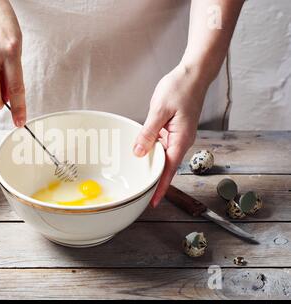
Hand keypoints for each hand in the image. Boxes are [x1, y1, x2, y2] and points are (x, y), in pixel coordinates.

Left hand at [133, 63, 210, 206]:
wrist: (193, 74)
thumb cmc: (180, 89)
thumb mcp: (159, 110)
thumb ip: (148, 133)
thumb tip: (138, 152)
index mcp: (181, 140)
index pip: (169, 170)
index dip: (160, 187)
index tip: (152, 201)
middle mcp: (181, 141)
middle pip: (166, 166)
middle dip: (154, 180)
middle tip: (139, 190)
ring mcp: (179, 136)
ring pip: (163, 155)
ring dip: (152, 164)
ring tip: (138, 174)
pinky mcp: (175, 130)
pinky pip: (162, 144)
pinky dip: (152, 149)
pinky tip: (142, 150)